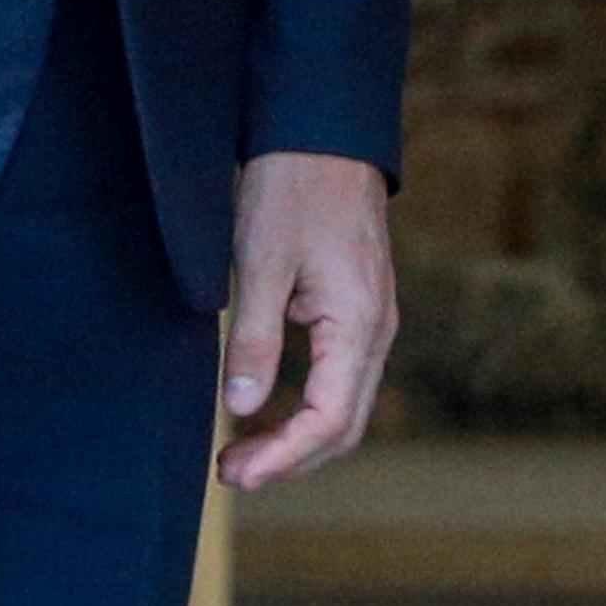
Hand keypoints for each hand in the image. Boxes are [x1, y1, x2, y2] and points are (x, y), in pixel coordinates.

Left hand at [217, 150, 395, 488]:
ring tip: (240, 451)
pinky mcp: (357, 309)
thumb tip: (242, 409)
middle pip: (342, 425)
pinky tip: (265, 409)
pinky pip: (338, 378)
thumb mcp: (262, 261)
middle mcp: (376, 330)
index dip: (282, 457)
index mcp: (359, 324)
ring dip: (295, 437)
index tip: (236, 474)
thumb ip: (255, 338)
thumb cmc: (292, 187)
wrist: (322, 131)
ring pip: (342, 406)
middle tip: (230, 473)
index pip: (327, 420)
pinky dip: (304, 407)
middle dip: (289, 459)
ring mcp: (371, 320)